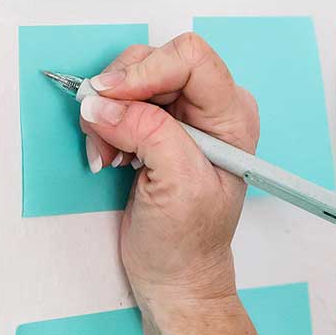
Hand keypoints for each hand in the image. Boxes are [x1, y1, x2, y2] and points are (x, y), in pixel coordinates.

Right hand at [79, 33, 259, 317]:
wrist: (175, 274)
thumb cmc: (189, 241)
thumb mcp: (178, 186)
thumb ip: (148, 133)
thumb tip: (103, 103)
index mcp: (232, 115)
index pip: (191, 59)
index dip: (146, 71)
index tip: (110, 97)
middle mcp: (210, 107)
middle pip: (155, 60)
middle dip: (121, 93)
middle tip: (106, 135)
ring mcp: (181, 114)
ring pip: (131, 77)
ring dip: (107, 111)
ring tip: (109, 154)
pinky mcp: (154, 125)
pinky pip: (118, 99)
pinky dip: (103, 122)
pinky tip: (109, 155)